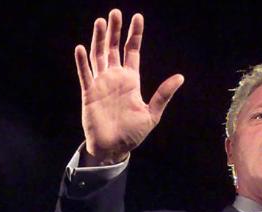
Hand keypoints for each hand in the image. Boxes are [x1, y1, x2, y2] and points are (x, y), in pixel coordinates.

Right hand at [74, 9, 183, 165]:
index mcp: (131, 80)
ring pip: (98, 56)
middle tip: (116, 13)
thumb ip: (163, 95)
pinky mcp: (89, 94)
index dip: (134, 34)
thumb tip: (180, 77)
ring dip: (99, 39)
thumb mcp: (151, 114)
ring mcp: (101, 84)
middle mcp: (115, 78)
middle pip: (113, 48)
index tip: (137, 17)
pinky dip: (82, 62)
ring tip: (100, 22)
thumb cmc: (132, 133)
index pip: (132, 51)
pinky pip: (85, 74)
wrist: (113, 149)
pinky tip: (81, 48)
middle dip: (114, 31)